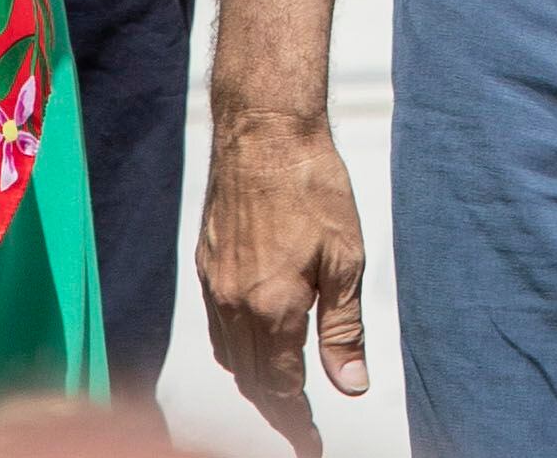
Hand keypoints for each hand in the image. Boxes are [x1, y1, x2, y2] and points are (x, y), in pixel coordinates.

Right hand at [198, 108, 369, 453]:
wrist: (265, 130)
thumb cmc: (312, 186)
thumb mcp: (346, 260)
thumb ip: (344, 329)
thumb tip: (350, 385)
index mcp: (273, 309)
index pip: (281, 388)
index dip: (296, 422)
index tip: (310, 443)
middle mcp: (236, 304)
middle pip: (251, 379)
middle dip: (276, 407)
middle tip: (300, 425)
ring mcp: (215, 283)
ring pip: (229, 355)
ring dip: (254, 379)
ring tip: (281, 390)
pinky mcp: (206, 262)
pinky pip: (217, 325)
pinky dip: (235, 346)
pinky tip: (255, 340)